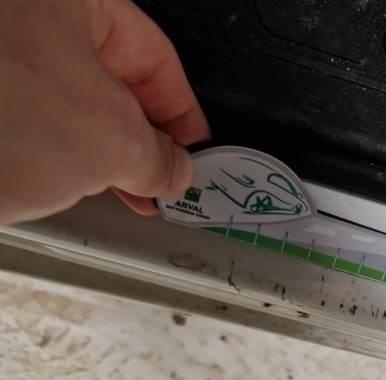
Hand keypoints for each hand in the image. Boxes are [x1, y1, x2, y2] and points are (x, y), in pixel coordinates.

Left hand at [0, 0, 209, 223]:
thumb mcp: (107, 143)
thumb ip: (158, 157)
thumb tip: (175, 169)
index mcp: (74, 0)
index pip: (156, 58)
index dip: (184, 116)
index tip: (196, 157)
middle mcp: (29, 15)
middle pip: (112, 79)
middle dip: (140, 140)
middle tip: (158, 184)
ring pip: (68, 99)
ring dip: (96, 151)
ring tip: (111, 192)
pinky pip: (27, 114)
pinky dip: (51, 149)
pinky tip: (59, 181)